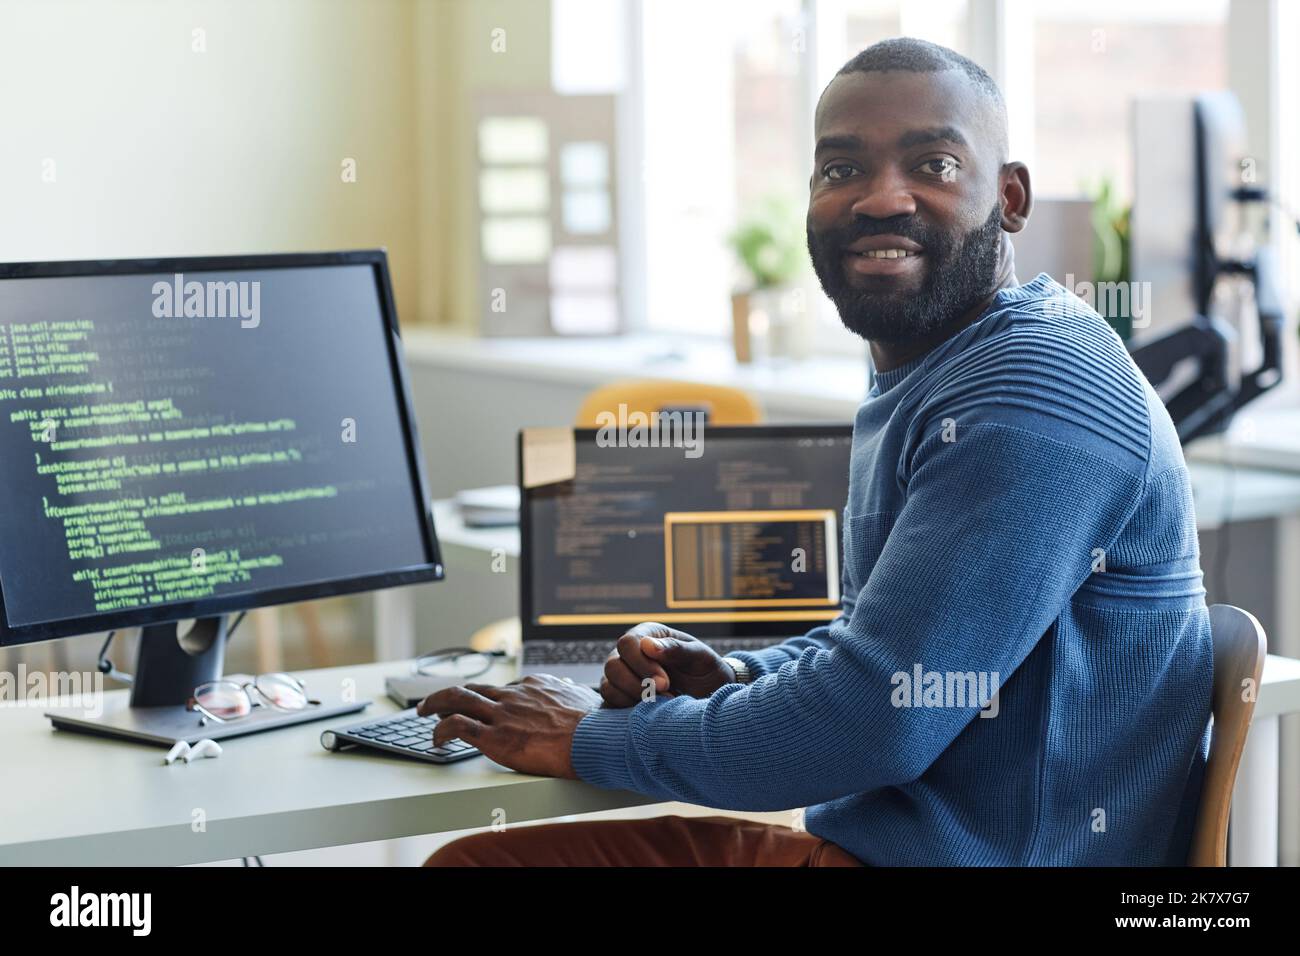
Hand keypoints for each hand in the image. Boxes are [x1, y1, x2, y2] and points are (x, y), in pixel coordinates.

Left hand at [417, 674, 600, 778]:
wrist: (594, 739)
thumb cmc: (595, 726)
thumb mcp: (586, 701)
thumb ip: (575, 699)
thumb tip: (584, 698)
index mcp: (535, 686)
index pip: (504, 688)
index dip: (488, 698)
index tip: (483, 705)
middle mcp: (514, 695)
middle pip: (473, 689)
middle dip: (449, 694)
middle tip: (434, 702)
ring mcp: (502, 714)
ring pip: (456, 699)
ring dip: (434, 704)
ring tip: (423, 712)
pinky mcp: (494, 736)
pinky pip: (457, 727)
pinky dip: (440, 730)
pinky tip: (435, 740)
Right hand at [599, 621, 734, 707]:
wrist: (710, 695)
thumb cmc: (705, 671)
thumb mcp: (699, 656)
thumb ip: (676, 648)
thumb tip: (648, 645)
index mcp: (647, 635)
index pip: (628, 643)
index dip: (642, 664)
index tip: (665, 682)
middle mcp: (629, 654)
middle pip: (613, 666)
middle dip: (637, 684)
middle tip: (664, 695)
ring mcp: (621, 677)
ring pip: (608, 686)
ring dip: (634, 698)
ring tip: (660, 705)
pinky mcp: (620, 698)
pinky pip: (610, 704)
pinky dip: (626, 710)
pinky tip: (649, 712)